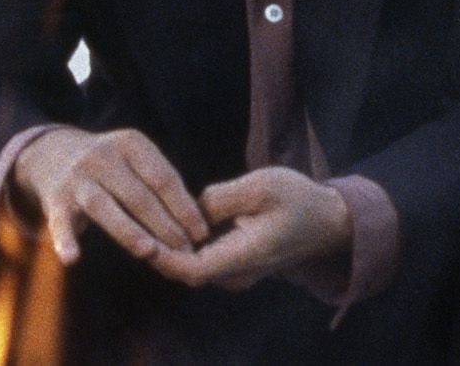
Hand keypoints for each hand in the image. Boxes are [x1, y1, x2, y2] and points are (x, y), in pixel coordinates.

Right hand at [11, 126, 209, 265]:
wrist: (51, 153)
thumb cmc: (110, 164)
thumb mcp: (134, 158)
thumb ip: (160, 181)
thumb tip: (197, 222)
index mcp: (130, 144)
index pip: (163, 178)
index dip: (184, 207)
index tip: (201, 233)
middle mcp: (102, 157)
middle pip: (139, 195)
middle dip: (165, 225)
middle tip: (185, 252)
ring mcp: (77, 178)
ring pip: (105, 207)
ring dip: (128, 230)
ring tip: (150, 251)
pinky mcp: (55, 200)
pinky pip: (60, 223)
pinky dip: (65, 240)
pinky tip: (72, 259)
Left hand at [153, 166, 350, 290]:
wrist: (328, 220)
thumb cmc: (298, 200)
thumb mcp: (261, 186)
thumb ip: (219, 198)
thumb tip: (188, 208)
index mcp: (244, 256)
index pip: (192, 268)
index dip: (163, 256)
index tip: (139, 237)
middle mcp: (237, 274)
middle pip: (186, 270)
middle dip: (158, 249)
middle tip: (131, 219)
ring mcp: (237, 274)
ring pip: (192, 266)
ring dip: (169, 248)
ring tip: (143, 217)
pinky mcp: (237, 266)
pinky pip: (202, 261)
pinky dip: (183, 246)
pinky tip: (168, 221)